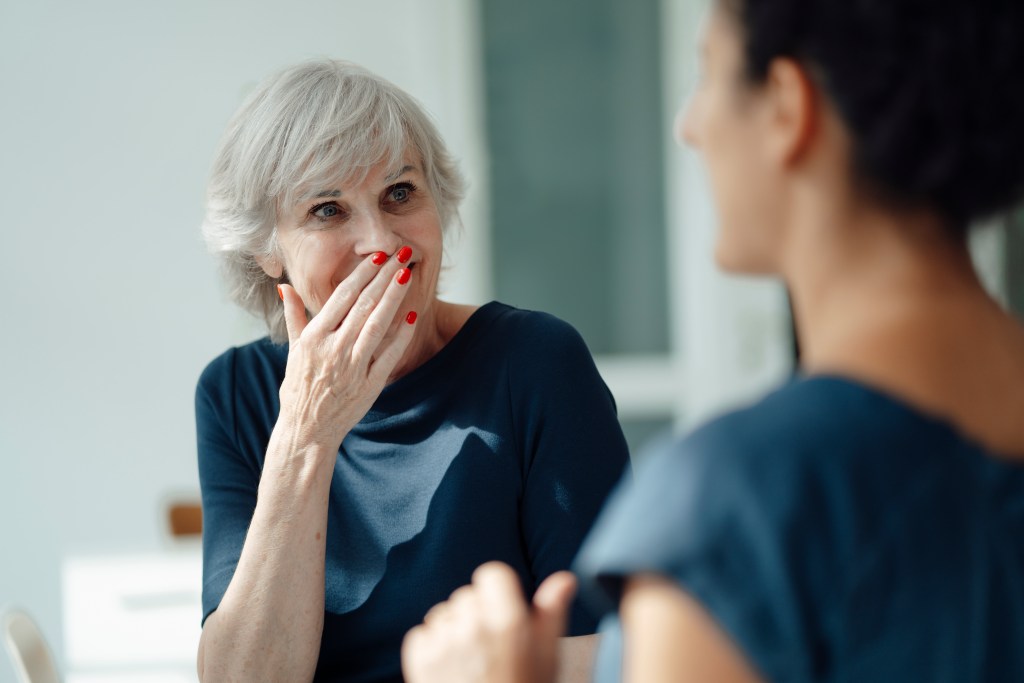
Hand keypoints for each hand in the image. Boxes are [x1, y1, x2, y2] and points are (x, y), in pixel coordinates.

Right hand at [276, 249, 416, 452]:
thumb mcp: (292, 351)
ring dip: (393, 298)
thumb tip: (284, 286)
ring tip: (407, 275)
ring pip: (377, 325)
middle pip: (363, 305)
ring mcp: (352, 367)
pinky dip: (400, 335)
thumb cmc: (299, 389)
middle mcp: (332, 349)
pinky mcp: (369, 385)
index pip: (342, 297)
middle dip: (384, 277)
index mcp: (313, 338)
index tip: (377, 256)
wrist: (306, 431)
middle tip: (402, 255)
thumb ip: (293, 317)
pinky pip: (389, 356)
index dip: (362, 274)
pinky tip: (411, 316)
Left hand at [402, 562, 576, 682]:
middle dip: (477, 612)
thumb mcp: (548, 655)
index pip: (491, 574)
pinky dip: (431, 647)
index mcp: (509, 621)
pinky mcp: (420, 660)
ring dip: (454, 629)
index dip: (498, 591)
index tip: (503, 611)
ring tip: (471, 659)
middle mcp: (475, 626)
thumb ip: (552, 611)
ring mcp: (445, 643)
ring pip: (444, 613)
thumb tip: (565, 578)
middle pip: (467, 595)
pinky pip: (421, 633)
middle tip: (490, 645)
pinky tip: (451, 668)